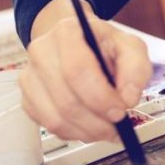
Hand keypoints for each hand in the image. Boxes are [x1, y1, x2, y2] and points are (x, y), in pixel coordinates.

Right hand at [18, 0, 152, 141]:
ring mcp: (31, 76)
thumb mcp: (130, 47)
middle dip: (96, 120)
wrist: (79, 43)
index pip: (77, 70)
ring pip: (55, 118)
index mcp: (66, 32)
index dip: (100, 97)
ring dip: (86, 131)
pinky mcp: (28, 98)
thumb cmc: (104, 45)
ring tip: (107, 128)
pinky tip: (90, 125)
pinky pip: (48, 126)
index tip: (120, 110)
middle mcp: (42, 52)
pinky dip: (74, 132)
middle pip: (66, 99)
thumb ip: (136, 68)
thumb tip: (128, 98)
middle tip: (117, 126)